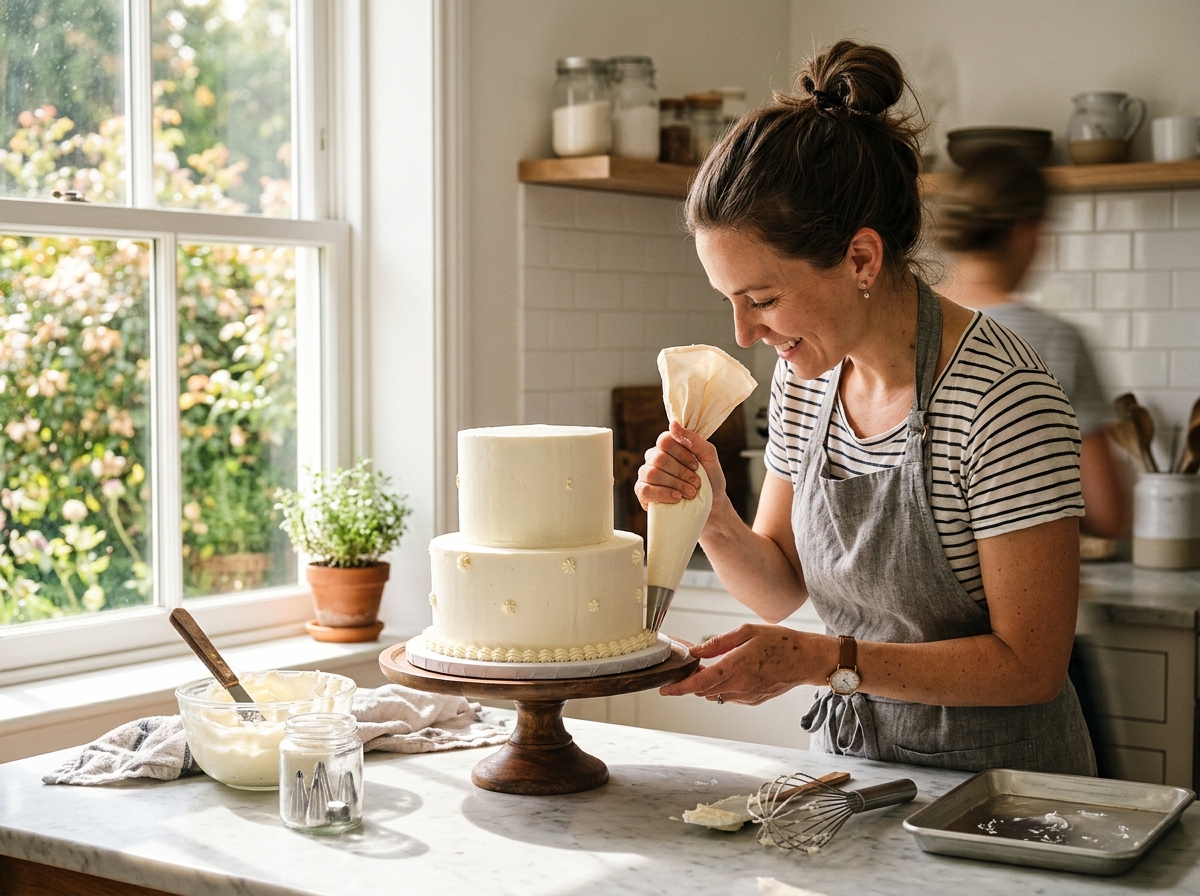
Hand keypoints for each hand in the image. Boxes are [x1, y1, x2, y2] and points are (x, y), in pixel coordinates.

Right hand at [634, 422, 726, 510]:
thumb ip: (693, 439)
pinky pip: (644, 490)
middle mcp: (653, 458)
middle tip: (696, 483)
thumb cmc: (710, 479)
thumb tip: (673, 424)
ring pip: (651, 474)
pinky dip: (662, 494)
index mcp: (667, 446)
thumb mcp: (708, 456)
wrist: (712, 505)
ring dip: (675, 484)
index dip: (681, 454)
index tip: (696, 465)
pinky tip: (676, 498)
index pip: (664, 440)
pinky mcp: (643, 493)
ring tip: (690, 493)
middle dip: (681, 473)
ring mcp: (646, 475)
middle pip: (659, 459)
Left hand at [659, 624, 830, 705]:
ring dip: (707, 684)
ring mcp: (747, 696)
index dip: (679, 689)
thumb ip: (719, 642)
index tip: (664, 690)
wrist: (807, 660)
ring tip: (710, 667)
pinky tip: (731, 672)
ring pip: (716, 694)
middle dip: (691, 682)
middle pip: (704, 691)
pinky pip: (730, 696)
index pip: (700, 683)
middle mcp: (740, 685)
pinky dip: (723, 686)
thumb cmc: (781, 641)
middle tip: (688, 667)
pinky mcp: (754, 700)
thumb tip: (697, 651)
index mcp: (736, 666)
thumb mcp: (747, 632)